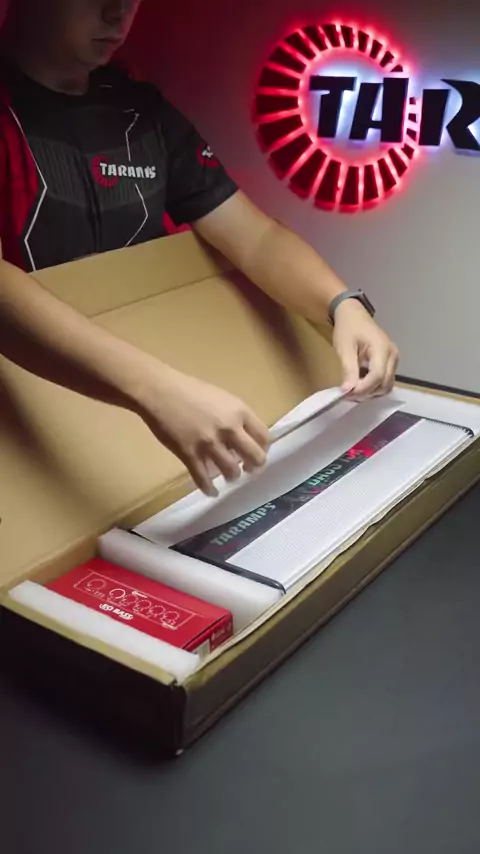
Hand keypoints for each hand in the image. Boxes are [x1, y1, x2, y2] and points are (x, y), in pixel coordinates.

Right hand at [137, 366, 269, 495]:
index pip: (264, 436)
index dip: (263, 448)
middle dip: (254, 467)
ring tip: (228, 475)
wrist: (158, 391)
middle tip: (249, 469)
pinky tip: (211, 492)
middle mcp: (229, 429)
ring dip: (232, 476)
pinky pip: (204, 479)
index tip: (258, 452)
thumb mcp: (220, 397)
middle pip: (255, 457)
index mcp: (238, 411)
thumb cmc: (188, 389)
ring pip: (232, 471)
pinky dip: (209, 489)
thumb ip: (234, 416)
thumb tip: (243, 436)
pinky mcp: (190, 455)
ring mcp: (209, 443)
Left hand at [332, 299, 398, 397]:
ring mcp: (394, 359)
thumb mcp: (344, 348)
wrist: (353, 315)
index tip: (347, 394)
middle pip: (385, 383)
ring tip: (353, 388)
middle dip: (367, 392)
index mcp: (382, 348)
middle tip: (348, 393)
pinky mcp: (391, 362)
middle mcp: (392, 355)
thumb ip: (348, 370)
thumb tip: (348, 391)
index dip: (363, 388)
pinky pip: (386, 380)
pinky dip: (374, 386)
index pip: (378, 376)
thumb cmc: (348, 328)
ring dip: (371, 391)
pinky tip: (360, 383)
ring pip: (387, 385)